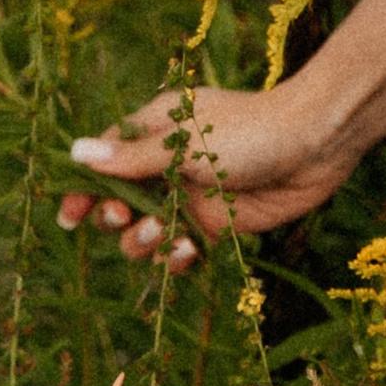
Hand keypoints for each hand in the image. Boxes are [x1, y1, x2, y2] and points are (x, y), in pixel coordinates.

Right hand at [55, 79, 360, 272]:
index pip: (105, 160)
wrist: (316, 144)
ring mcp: (191, 196)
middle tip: (121, 218)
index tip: (69, 215)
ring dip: (142, 241)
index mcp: (155, 131)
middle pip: (117, 202)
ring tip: (160, 233)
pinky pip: (180, 250)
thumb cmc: (250, 129)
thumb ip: (130, 157)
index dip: (84, 188)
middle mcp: (168, 165)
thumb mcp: (184, 143)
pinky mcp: (216, 224)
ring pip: (146, 232)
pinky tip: (188, 251)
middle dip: (112, 217)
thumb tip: (75, 153)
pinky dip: (176, 257)